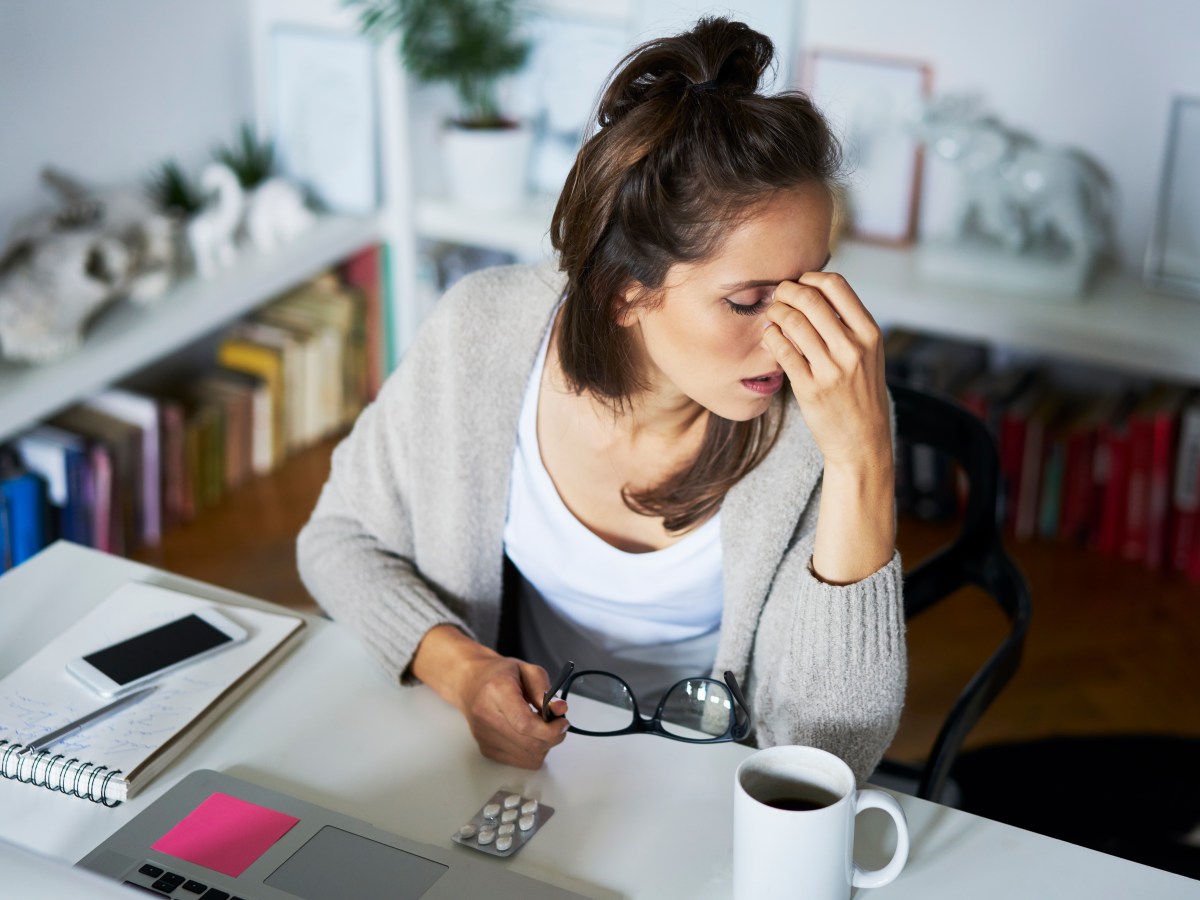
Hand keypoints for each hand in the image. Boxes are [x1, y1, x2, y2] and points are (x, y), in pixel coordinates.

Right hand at [412, 625, 568, 768]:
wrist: (470, 683)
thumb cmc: (500, 674)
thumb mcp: (527, 670)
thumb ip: (544, 690)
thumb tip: (560, 710)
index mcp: (497, 691)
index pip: (525, 723)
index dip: (550, 729)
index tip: (562, 722)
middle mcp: (486, 717)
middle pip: (529, 743)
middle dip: (552, 737)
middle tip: (558, 724)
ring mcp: (484, 736)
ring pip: (528, 756)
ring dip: (544, 745)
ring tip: (542, 727)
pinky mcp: (486, 749)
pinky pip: (520, 761)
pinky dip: (533, 752)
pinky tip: (529, 735)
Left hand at [761, 272, 890, 470]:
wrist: (862, 440)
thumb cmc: (860, 392)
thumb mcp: (868, 353)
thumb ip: (848, 324)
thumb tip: (814, 289)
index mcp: (869, 333)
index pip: (836, 285)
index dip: (810, 278)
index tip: (800, 284)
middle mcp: (853, 348)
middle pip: (810, 298)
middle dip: (786, 291)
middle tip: (777, 296)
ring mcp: (831, 369)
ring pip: (792, 322)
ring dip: (775, 312)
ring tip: (772, 315)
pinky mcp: (810, 388)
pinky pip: (782, 350)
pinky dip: (771, 336)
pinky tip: (771, 337)